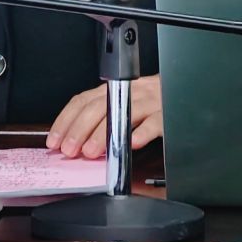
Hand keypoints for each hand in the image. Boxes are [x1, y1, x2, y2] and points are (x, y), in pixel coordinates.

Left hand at [46, 75, 162, 158]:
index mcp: (116, 90)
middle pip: (100, 106)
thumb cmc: (154, 103)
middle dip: (81, 129)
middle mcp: (130, 92)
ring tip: (92, 151)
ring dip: (105, 134)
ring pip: (124, 113)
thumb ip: (104, 118)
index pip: (84, 100)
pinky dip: (142, 133)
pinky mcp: (167, 114)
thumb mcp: (126, 105)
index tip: (56, 140)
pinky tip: (132, 143)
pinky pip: (154, 122)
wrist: (185, 92)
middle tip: (71, 150)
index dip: (67, 120)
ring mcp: (150, 102)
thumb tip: (77, 141)